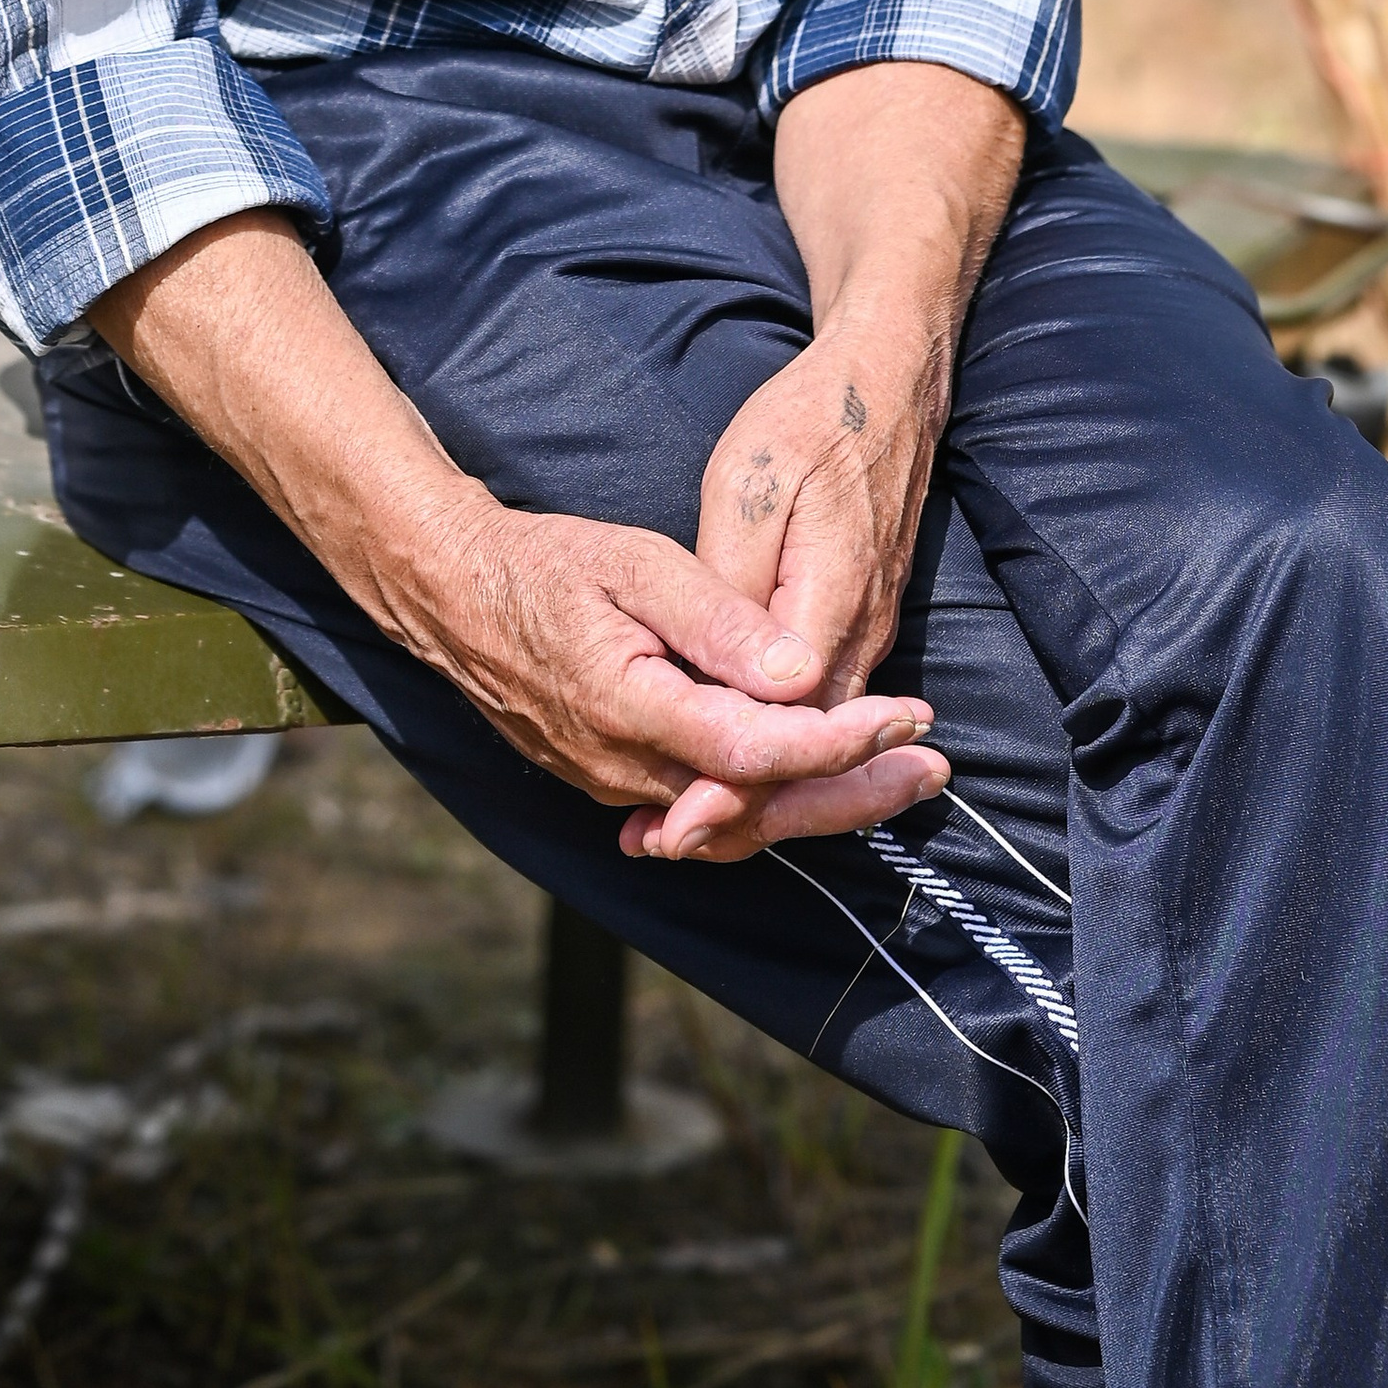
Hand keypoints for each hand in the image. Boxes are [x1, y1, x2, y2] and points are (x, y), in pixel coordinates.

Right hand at [94, 209, 946, 868]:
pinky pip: (705, 817)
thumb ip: (720, 622)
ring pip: (737, 824)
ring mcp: (617, 787)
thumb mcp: (638, 565)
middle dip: (856, 793)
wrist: (453, 593)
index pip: (760, 752)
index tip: (907, 713)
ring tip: (898, 780)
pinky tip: (813, 796)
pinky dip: (767, 810)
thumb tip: (802, 672)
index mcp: (635, 713)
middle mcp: (627, 772)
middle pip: (762, 810)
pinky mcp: (614, 784)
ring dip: (822, 805)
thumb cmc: (547, 563)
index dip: (840, 741)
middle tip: (933, 767)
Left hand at [619, 62, 1024, 863]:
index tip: (670, 820)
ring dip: (752, 789)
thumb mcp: (755, 487)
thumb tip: (748, 685)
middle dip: (735, 807)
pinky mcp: (853, 625)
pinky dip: (771, 750)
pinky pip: (816, 710)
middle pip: (804, 757)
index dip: (726, 782)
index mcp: (831, 611)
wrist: (885, 380)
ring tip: (675, 829)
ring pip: (812, 741)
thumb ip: (742, 592)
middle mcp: (858, 640)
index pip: (784, 731)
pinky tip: (717, 762)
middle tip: (659, 842)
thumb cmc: (811, 423)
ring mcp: (863, 635)